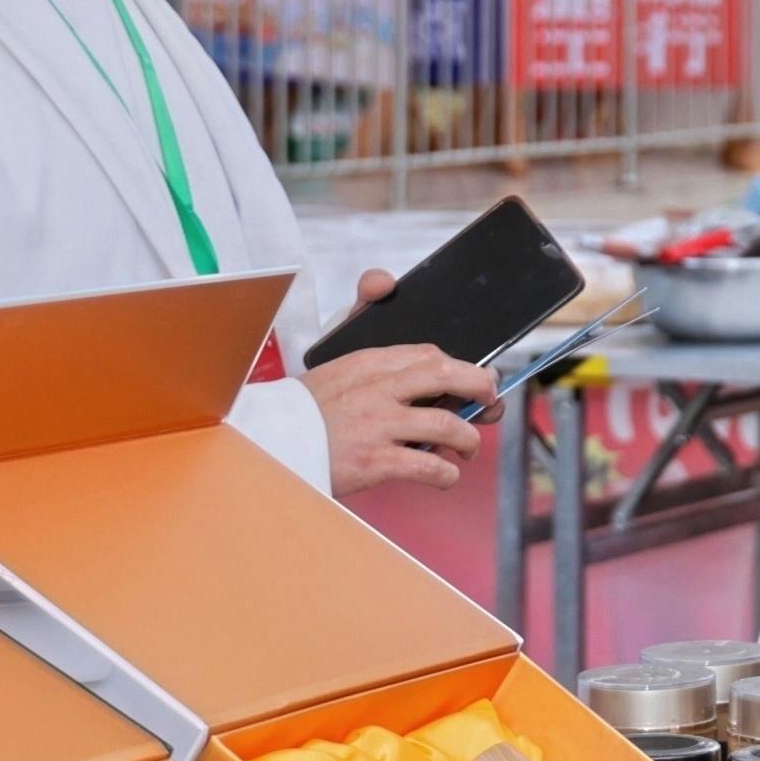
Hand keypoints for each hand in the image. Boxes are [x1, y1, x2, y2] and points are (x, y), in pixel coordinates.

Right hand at [300, 267, 497, 496]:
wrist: (269, 446)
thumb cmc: (305, 411)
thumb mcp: (334, 366)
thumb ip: (365, 336)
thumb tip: (385, 284)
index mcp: (368, 362)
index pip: (427, 354)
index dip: (459, 366)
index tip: (472, 377)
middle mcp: (378, 389)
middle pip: (446, 374)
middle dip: (479, 385)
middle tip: (490, 399)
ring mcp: (379, 426)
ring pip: (446, 424)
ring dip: (468, 437)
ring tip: (467, 447)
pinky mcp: (376, 462)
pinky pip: (428, 465)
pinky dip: (446, 473)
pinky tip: (446, 475)